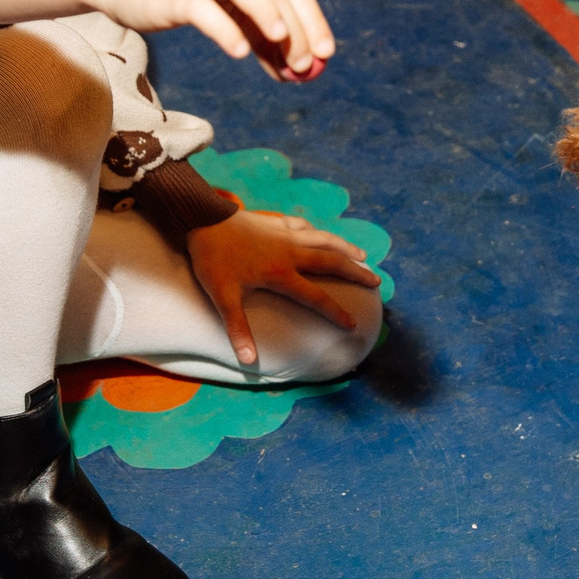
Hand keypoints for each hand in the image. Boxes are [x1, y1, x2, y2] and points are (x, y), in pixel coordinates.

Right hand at [0, 0, 336, 78]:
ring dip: (267, 14)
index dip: (313, 17)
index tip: (327, 52)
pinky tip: (239, 51)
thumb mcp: (225, 5)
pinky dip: (224, 28)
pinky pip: (201, 7)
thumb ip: (259, 31)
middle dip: (296, 27)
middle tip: (306, 64)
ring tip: (281, 44)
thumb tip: (297, 70)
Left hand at [185, 209, 380, 366]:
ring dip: (345, 247)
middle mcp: (290, 252)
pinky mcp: (274, 223)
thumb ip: (238, 328)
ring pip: (324, 240)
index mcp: (281, 273)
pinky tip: (321, 234)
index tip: (352, 324)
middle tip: (376, 281)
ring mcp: (284, 235)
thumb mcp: (222, 297)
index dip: (335, 312)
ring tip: (363, 255)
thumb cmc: (212, 259)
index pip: (316, 297)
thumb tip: (248, 360)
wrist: (201, 217)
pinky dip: (318, 232)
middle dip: (355, 273)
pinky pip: (304, 227)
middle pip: (331, 262)